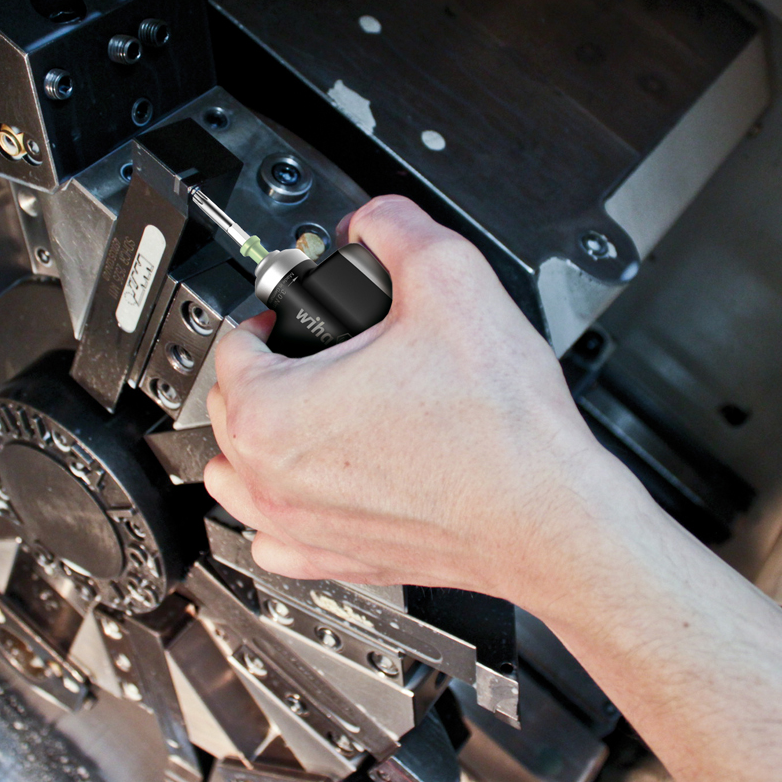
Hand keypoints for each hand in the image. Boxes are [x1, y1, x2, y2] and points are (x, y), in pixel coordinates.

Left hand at [203, 196, 646, 605]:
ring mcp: (301, 529)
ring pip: (238, 478)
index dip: (270, 314)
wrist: (550, 514)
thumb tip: (375, 220)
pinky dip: (284, 511)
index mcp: (274, 414)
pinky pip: (274, 539)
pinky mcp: (336, 561)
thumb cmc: (503, 427)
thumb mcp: (451, 279)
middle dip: (268, 371)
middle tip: (321, 352)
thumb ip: (396, 227)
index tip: (302, 313)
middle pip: (231, 408)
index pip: (234, 344)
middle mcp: (272, 481)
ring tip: (310, 411)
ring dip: (258, 442)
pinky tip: (321, 484)